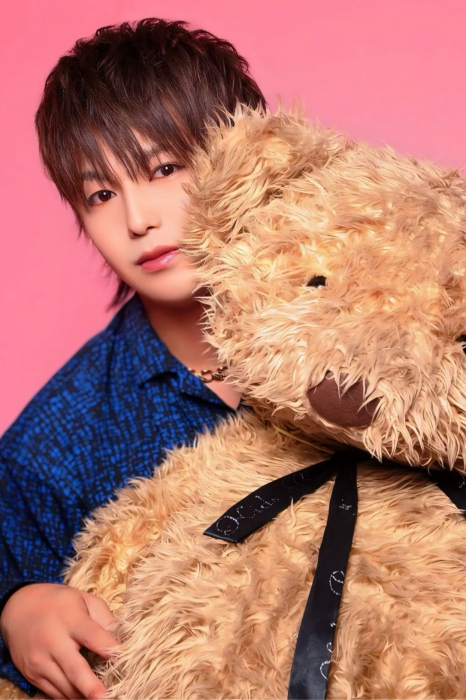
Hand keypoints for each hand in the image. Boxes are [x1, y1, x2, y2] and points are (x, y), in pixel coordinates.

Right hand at [0, 582, 117, 698]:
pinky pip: (54, 693)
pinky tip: (83, 696)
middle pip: (75, 669)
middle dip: (91, 687)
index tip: (122, 658)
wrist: (19, 608)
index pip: (92, 636)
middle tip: (106, 697)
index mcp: (71, 619)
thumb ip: (104, 617)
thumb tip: (120, 639)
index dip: (108, 648)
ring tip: (100, 698)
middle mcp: (54, 642)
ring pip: (65, 687)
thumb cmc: (59, 603)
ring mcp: (40, 661)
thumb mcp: (83, 599)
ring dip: (83, 695)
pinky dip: (69, 697)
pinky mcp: (32, 675)